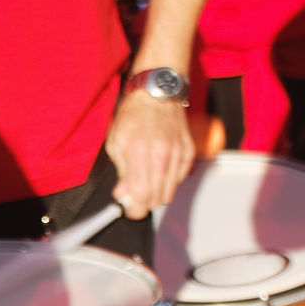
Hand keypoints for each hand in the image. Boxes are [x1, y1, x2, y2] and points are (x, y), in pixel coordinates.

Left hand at [104, 91, 195, 218]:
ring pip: (170, 192)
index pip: (142, 197)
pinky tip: (159, 171)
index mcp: (139, 154)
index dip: (135, 210)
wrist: (158, 95)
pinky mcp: (189, 152)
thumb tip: (124, 194)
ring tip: (146, 181)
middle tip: (135, 196)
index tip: (130, 210)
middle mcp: (162, 156)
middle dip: (145, 202)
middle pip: (157, 199)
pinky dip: (169, 181)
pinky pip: (180, 179)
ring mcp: (178, 154)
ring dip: (157, 193)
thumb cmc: (134, 116)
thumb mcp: (115, 143)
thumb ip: (121, 172)